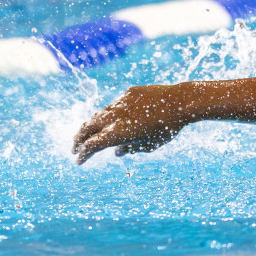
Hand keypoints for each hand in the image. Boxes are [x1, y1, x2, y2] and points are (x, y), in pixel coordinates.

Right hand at [72, 84, 191, 162]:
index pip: (91, 145)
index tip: (79, 161)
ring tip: (88, 134)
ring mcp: (121, 103)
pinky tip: (109, 119)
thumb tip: (116, 152)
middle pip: (87, 128)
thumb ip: (130, 150)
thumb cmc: (167, 128)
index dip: (83, 155)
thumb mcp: (149, 146)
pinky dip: (108, 115)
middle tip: (75, 149)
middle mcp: (115, 117)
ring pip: (99, 114)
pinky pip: (114, 105)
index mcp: (117, 133)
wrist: (180, 102)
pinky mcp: (129, 93)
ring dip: (91, 126)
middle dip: (78, 140)